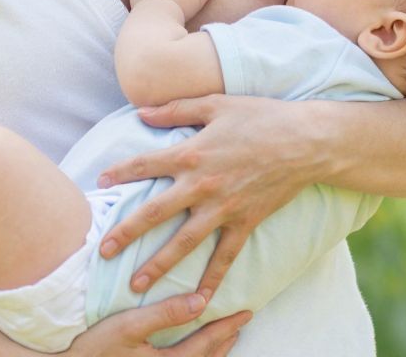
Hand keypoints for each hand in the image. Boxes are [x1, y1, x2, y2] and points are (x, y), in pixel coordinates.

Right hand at [65, 292, 251, 356]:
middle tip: (240, 324)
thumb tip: (201, 301)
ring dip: (213, 353)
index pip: (205, 345)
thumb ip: (165, 313)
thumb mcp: (128, 325)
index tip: (245, 313)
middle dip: (224, 342)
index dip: (226, 327)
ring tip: (225, 339)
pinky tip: (191, 352)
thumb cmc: (93, 347)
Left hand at [95, 95, 312, 301]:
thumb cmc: (261, 116)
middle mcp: (201, 185)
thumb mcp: (216, 103)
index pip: (145, 165)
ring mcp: (223, 208)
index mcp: (191, 153)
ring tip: (136, 285)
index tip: (100, 183)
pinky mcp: (244, 222)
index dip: (119, 173)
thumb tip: (142, 112)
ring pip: (184, 243)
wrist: (305, 141)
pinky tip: (198, 301)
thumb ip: (176, 109)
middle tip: (102, 251)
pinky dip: (212, 280)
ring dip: (158, 265)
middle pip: (155, 213)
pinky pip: (224, 257)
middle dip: (125, 233)